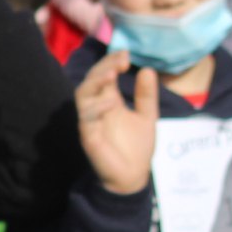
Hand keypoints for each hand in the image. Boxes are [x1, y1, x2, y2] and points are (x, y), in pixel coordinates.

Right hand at [75, 51, 157, 195]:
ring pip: (82, 94)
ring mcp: (90, 121)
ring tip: (113, 74)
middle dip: (104, 67)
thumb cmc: (137, 148)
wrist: (133, 177)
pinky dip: (97, 107)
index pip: (103, 74)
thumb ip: (146, 96)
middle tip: (121, 60)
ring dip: (96, 82)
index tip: (126, 53)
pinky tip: (112, 102)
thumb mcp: (147, 117)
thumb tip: (148, 70)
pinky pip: (86, 118)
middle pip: (91, 79)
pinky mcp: (88, 136)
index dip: (111, 61)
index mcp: (108, 101)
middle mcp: (96, 108)